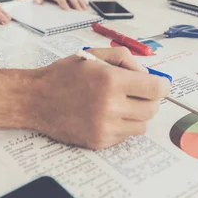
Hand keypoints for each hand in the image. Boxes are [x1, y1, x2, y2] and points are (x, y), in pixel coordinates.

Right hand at [30, 47, 169, 149]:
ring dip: (137, 113)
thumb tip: (147, 73)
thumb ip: (124, 59)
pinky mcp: (99, 142)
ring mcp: (105, 127)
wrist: (35, 99)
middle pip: (152, 108)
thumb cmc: (63, 74)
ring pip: (141, 125)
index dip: (161, 85)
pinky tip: (106, 114)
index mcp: (110, 81)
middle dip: (149, 98)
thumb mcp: (92, 55)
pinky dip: (122, 125)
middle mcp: (110, 106)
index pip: (156, 89)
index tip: (159, 84)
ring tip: (119, 103)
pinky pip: (125, 136)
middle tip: (137, 92)